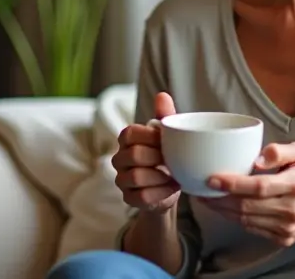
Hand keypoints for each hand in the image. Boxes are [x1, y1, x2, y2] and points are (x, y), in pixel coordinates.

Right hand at [112, 92, 179, 213]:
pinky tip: (172, 187)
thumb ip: (165, 116)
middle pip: (133, 155)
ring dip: (161, 177)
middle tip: (173, 160)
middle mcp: (119, 159)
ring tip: (175, 175)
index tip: (167, 142)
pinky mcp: (129, 199)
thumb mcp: (168, 135)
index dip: (151, 137)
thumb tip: (162, 95)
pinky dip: (162, 192)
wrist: (169, 187)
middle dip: (157, 158)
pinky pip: (142, 197)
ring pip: (136, 177)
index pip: (130, 133)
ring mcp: (122, 180)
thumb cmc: (166, 156)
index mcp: (127, 139)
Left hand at [201, 142, 294, 246]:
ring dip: (222, 210)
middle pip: (247, 206)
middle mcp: (291, 208)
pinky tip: (224, 208)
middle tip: (201, 188)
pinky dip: (235, 218)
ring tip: (207, 198)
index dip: (232, 184)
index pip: (258, 187)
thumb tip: (258, 159)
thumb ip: (280, 151)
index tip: (211, 179)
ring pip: (246, 220)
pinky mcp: (283, 238)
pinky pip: (252, 228)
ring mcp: (287, 226)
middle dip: (219, 199)